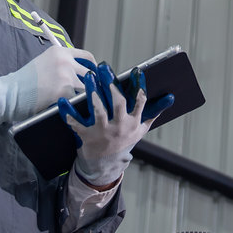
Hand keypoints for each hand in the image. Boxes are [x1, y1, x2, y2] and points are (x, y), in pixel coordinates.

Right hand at [0, 46, 95, 125]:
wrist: (12, 92)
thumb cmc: (25, 81)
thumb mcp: (44, 62)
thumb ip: (62, 63)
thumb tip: (79, 71)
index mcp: (60, 52)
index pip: (87, 56)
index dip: (93, 67)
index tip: (94, 75)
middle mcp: (65, 61)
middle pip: (91, 72)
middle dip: (92, 83)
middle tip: (91, 92)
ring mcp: (66, 75)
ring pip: (87, 87)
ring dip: (85, 94)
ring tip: (81, 101)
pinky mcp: (65, 91)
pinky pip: (78, 98)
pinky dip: (75, 103)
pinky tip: (70, 106)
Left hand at [59, 62, 173, 187]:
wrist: (105, 165)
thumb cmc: (123, 141)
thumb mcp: (141, 129)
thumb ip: (154, 112)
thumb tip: (171, 97)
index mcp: (133, 123)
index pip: (140, 102)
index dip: (139, 86)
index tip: (137, 71)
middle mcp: (119, 127)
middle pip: (118, 103)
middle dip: (111, 85)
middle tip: (104, 67)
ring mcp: (103, 132)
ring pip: (99, 110)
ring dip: (93, 93)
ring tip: (89, 76)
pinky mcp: (87, 137)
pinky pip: (76, 123)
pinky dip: (68, 113)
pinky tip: (62, 101)